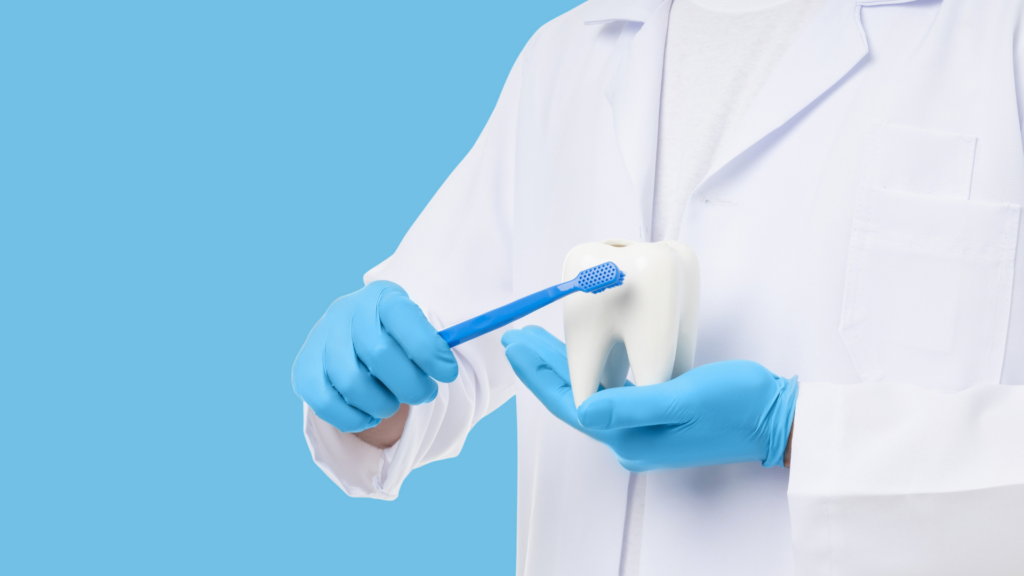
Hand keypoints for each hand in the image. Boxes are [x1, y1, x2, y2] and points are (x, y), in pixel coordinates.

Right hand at [292, 281, 457, 433]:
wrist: (355, 342)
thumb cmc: (398, 340)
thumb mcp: (419, 331)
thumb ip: (435, 346)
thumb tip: (446, 368)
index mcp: (381, 296)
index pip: (405, 318)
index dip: (430, 351)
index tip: (447, 373)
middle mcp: (346, 310)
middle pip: (379, 354)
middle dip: (410, 384)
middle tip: (424, 394)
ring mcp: (320, 338)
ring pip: (352, 383)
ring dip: (383, 404)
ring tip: (393, 404)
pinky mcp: (303, 369)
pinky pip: (325, 403)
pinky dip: (353, 418)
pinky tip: (370, 414)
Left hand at [501, 326, 796, 471]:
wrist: (777, 418)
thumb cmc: (737, 405)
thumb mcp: (685, 399)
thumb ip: (633, 406)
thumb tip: (584, 408)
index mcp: (630, 438)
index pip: (570, 403)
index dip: (540, 373)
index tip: (517, 344)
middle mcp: (630, 439)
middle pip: (572, 398)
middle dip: (542, 368)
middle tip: (517, 337)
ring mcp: (642, 430)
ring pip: (587, 394)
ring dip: (562, 368)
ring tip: (538, 343)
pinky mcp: (655, 417)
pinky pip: (608, 392)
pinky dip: (589, 371)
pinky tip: (584, 355)